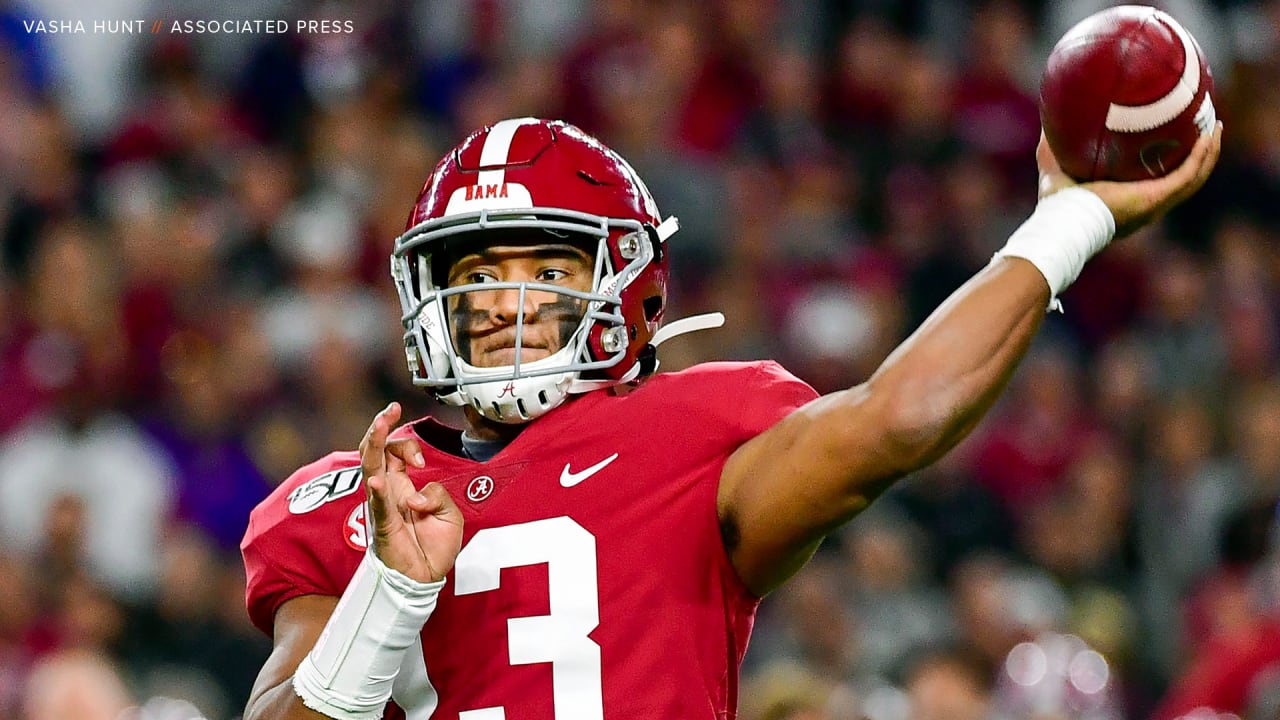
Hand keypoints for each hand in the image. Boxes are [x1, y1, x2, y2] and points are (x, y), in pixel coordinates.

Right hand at [360, 402, 462, 582]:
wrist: (426, 578)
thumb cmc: (433, 545)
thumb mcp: (450, 512)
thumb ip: (439, 494)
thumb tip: (417, 494)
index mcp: (401, 485)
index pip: (394, 452)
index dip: (407, 446)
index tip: (421, 461)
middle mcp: (387, 492)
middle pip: (376, 452)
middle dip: (381, 428)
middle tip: (389, 410)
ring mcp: (383, 507)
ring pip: (371, 470)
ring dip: (375, 447)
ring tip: (379, 427)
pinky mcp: (384, 526)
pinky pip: (379, 506)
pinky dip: (377, 493)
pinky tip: (377, 481)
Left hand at [1036, 121, 1222, 237]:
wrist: (1063, 222)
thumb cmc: (1056, 203)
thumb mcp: (1055, 168)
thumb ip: (1052, 147)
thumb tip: (1048, 120)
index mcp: (1127, 201)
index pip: (1155, 182)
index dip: (1168, 162)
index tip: (1175, 140)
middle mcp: (1146, 205)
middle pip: (1182, 179)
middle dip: (1197, 155)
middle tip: (1205, 129)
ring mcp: (1155, 203)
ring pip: (1193, 176)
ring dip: (1207, 152)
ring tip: (1215, 127)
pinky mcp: (1157, 198)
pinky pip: (1189, 174)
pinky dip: (1201, 156)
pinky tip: (1208, 135)